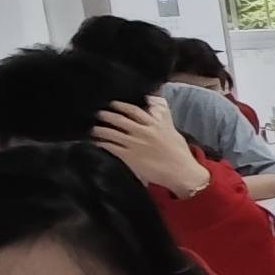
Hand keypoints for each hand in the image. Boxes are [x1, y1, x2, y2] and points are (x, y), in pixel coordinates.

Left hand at [93, 99, 209, 196]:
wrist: (181, 173)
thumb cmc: (179, 152)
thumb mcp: (172, 130)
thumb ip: (163, 115)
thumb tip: (154, 101)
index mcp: (155, 124)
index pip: (134, 111)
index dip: (121, 106)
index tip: (112, 103)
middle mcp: (143, 132)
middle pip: (120, 119)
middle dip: (106, 115)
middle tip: (97, 113)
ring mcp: (135, 144)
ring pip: (112, 133)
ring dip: (99, 130)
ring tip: (92, 129)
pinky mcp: (130, 157)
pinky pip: (111, 147)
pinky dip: (101, 144)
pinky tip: (96, 143)